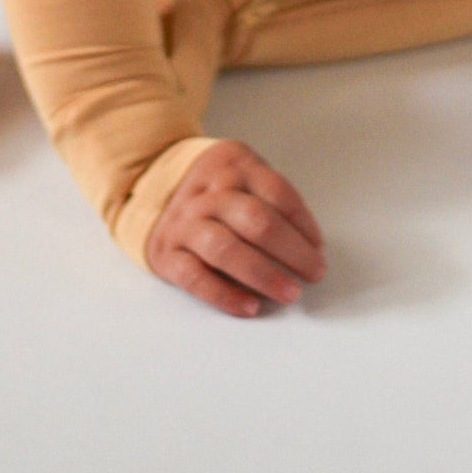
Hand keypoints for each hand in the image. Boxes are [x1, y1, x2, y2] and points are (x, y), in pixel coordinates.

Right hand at [145, 138, 326, 317]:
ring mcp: (184, 222)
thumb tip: (310, 243)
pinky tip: (250, 306)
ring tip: (290, 292)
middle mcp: (207, 192)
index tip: (319, 247)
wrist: (152, 189)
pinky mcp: (166, 253)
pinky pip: (196, 277)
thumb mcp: (242, 173)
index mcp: (232, 166)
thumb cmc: (215, 191)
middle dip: (292, 250)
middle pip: (255, 220)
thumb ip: (271, 198)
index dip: (303, 223)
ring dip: (263, 274)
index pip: (276, 192)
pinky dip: (225, 295)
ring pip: (225, 249)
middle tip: (314, 272)